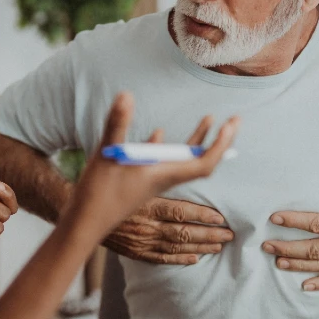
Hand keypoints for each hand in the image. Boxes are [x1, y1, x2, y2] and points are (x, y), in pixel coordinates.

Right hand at [68, 92, 238, 239]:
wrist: (84, 223)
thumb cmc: (98, 192)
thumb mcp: (107, 153)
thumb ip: (118, 123)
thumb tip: (126, 95)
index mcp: (163, 175)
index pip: (203, 163)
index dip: (220, 144)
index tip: (230, 124)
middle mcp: (164, 179)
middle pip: (201, 162)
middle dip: (219, 141)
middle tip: (234, 120)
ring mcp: (154, 182)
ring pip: (185, 162)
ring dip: (200, 142)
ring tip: (209, 120)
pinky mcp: (143, 183)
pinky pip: (168, 164)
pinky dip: (174, 149)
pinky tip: (160, 134)